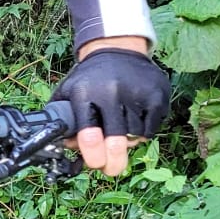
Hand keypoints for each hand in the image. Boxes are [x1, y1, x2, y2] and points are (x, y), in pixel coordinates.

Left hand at [54, 40, 169, 177]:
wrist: (118, 49)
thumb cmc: (90, 78)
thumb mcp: (69, 91)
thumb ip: (62, 120)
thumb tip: (65, 148)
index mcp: (85, 94)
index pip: (89, 134)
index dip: (93, 156)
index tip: (95, 164)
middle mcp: (111, 92)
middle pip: (116, 141)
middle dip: (113, 163)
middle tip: (111, 170)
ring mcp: (136, 93)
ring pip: (134, 138)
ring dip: (128, 143)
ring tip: (120, 130)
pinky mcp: (157, 95)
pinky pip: (151, 130)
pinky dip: (143, 132)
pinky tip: (135, 119)